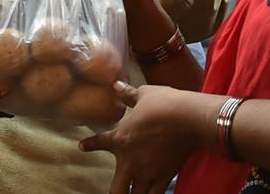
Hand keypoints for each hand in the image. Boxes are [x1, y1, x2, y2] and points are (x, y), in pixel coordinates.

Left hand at [79, 81, 218, 193]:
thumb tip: (116, 85)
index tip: (82, 146)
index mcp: (121, 138)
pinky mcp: (165, 177)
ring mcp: (148, 172)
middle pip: (117, 190)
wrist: (187, 118)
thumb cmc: (164, 104)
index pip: (99, 142)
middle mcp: (131, 161)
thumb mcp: (143, 94)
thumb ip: (128, 94)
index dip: (89, 145)